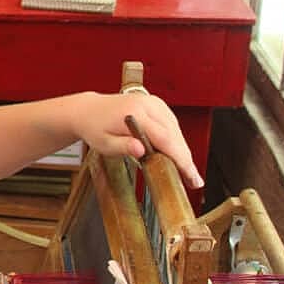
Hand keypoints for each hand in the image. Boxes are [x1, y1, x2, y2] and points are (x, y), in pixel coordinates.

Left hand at [73, 92, 203, 187]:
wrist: (89, 110)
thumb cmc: (95, 127)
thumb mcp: (103, 143)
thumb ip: (122, 147)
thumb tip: (141, 151)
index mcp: (135, 113)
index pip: (165, 139)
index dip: (181, 159)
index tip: (191, 175)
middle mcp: (148, 105)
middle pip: (175, 135)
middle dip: (186, 159)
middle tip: (194, 180)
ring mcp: (154, 102)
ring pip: (176, 130)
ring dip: (182, 150)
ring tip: (187, 172)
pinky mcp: (156, 104)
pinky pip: (172, 124)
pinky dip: (176, 140)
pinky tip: (177, 154)